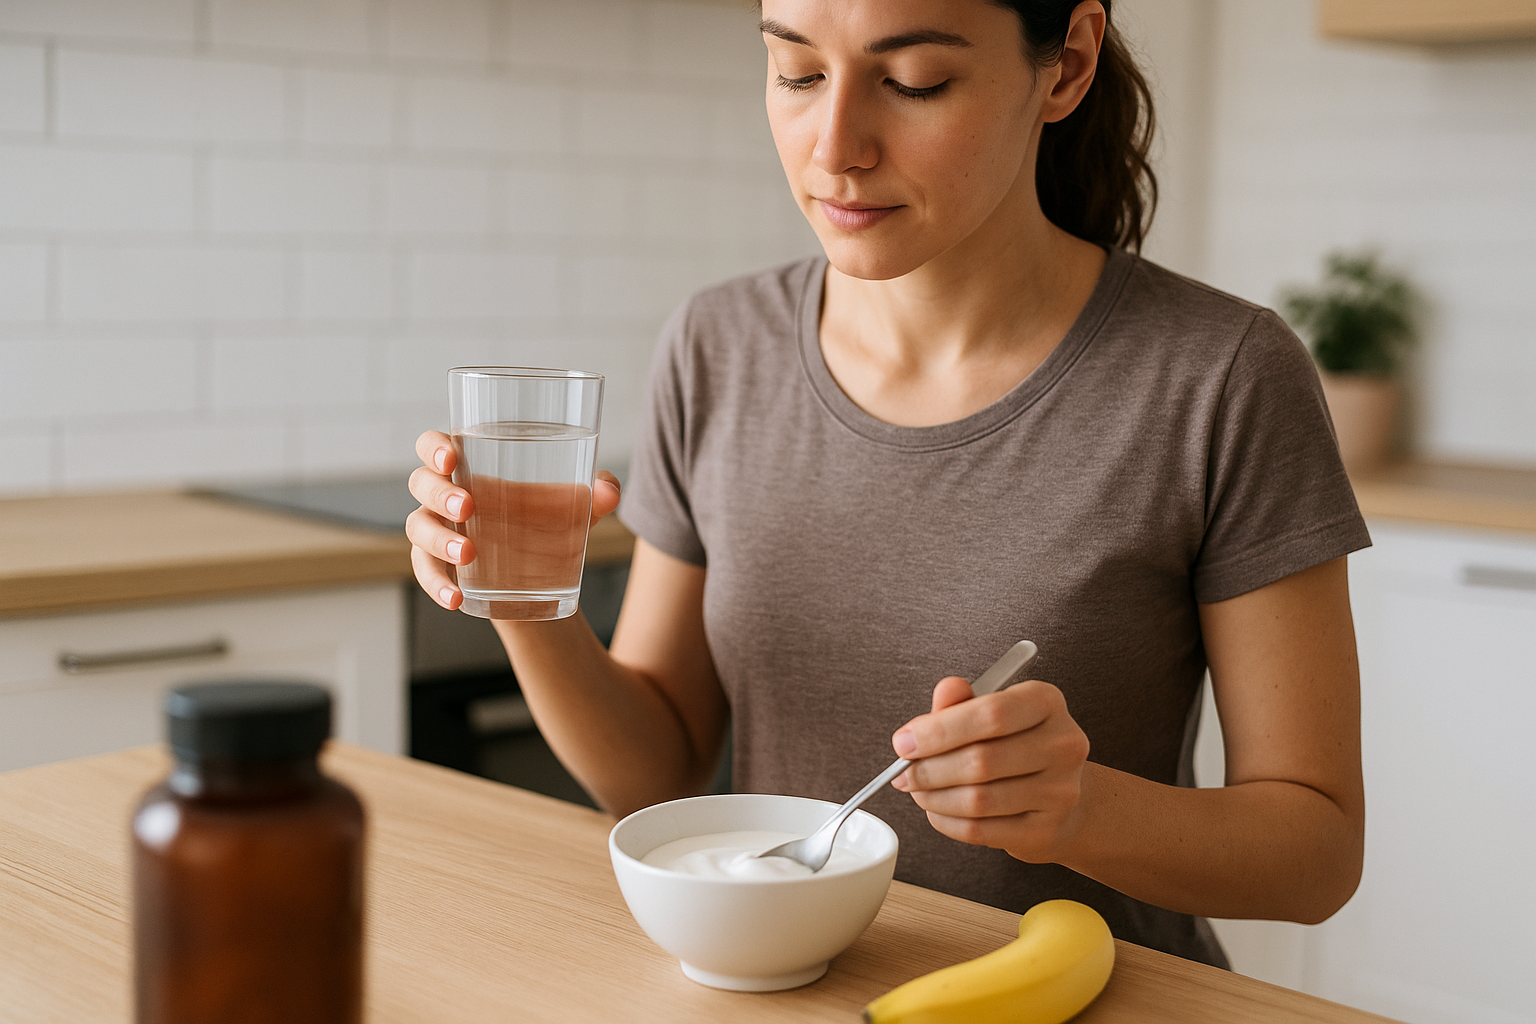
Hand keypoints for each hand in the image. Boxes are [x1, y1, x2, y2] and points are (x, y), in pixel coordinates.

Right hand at [404, 429, 621, 610]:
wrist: (545, 576)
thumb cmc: (550, 522)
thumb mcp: (576, 507)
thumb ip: (595, 493)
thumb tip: (609, 490)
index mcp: (471, 467)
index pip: (433, 445)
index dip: (433, 447)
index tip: (452, 458)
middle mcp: (445, 495)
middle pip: (421, 483)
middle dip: (439, 493)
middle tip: (468, 509)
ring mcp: (437, 531)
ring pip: (418, 528)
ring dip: (438, 541)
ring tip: (469, 555)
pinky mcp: (441, 566)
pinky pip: (425, 574)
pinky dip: (436, 586)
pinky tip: (455, 598)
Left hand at [890, 676, 1090, 863]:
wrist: (1058, 798)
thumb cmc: (1014, 746)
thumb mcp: (990, 712)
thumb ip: (961, 702)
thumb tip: (945, 691)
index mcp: (1046, 702)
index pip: (990, 714)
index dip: (939, 731)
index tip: (904, 742)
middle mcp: (1062, 745)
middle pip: (981, 760)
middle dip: (928, 769)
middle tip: (903, 772)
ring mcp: (1060, 791)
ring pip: (978, 799)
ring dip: (934, 797)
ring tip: (919, 790)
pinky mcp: (1046, 830)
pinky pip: (981, 830)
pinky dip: (947, 822)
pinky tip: (938, 810)